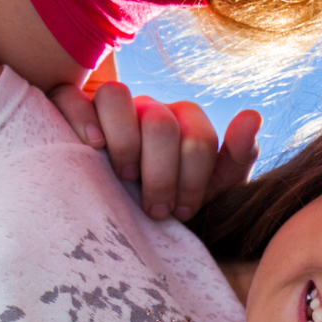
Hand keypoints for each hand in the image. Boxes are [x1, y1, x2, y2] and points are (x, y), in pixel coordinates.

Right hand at [50, 80, 260, 222]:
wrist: (133, 225)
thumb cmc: (174, 205)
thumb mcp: (216, 188)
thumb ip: (239, 155)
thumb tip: (252, 115)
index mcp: (186, 124)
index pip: (197, 138)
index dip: (193, 179)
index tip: (184, 212)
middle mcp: (150, 110)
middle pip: (159, 123)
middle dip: (160, 174)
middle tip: (155, 208)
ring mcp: (112, 110)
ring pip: (116, 97)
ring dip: (123, 142)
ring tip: (123, 176)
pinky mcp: (73, 112)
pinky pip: (69, 97)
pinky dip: (79, 116)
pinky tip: (92, 145)